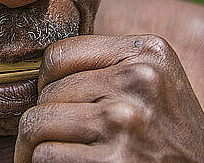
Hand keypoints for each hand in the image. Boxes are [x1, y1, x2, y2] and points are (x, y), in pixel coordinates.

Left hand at [14, 35, 203, 161]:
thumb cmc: (169, 135)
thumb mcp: (153, 83)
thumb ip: (108, 64)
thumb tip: (39, 63)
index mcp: (148, 52)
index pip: (58, 54)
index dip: (46, 81)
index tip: (53, 99)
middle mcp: (140, 80)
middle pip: (47, 91)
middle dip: (42, 115)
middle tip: (53, 133)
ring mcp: (126, 121)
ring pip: (37, 123)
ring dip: (34, 144)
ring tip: (47, 151)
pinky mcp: (114, 162)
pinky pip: (45, 155)